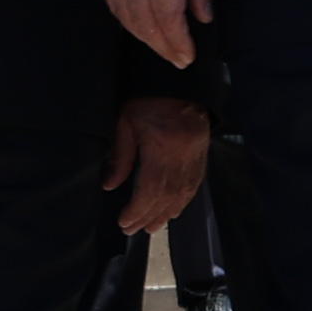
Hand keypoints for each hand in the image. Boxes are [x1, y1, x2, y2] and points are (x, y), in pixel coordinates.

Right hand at [100, 0, 214, 71]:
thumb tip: (203, 16)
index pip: (168, 17)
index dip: (178, 42)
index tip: (187, 55)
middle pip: (147, 23)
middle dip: (164, 47)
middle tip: (178, 59)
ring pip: (128, 18)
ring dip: (146, 39)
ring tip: (163, 48)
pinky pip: (114, 5)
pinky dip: (128, 23)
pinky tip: (141, 29)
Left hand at [107, 97, 212, 236]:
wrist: (179, 81)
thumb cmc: (146, 98)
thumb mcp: (125, 123)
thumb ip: (120, 156)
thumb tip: (109, 185)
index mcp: (161, 146)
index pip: (150, 188)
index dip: (137, 210)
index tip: (124, 222)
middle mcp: (182, 155)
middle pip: (167, 196)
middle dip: (149, 216)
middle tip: (133, 230)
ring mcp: (196, 155)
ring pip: (183, 193)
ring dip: (166, 213)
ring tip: (152, 228)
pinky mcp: (202, 153)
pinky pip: (194, 184)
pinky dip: (183, 201)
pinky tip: (173, 211)